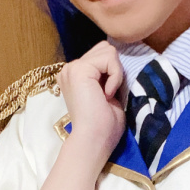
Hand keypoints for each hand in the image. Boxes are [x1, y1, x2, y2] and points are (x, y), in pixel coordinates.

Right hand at [57, 42, 126, 168]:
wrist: (93, 141)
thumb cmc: (104, 126)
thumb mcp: (109, 93)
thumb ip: (108, 75)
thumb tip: (119, 59)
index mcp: (75, 76)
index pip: (102, 55)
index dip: (113, 71)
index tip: (109, 95)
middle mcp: (70, 69)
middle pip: (104, 48)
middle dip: (114, 68)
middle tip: (110, 93)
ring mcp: (72, 68)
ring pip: (108, 51)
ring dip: (115, 73)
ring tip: (108, 95)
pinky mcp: (78, 69)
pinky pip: (109, 59)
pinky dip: (115, 76)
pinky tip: (107, 95)